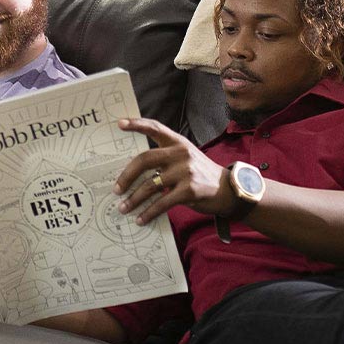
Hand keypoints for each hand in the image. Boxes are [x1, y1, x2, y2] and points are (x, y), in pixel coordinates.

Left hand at [113, 118, 233, 224]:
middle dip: (127, 176)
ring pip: (150, 185)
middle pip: (145, 159)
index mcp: (178, 142)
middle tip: (116, 189)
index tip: (120, 124)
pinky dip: (148, 212)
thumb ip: (165, 159)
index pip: (155, 127)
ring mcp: (186, 171)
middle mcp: (181, 153)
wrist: (227, 189)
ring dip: (134, 199)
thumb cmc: (200, 174)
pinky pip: (162, 203)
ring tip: (123, 208)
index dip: (137, 124)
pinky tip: (140, 219)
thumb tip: (133, 174)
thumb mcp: (185, 159)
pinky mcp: (189, 190)